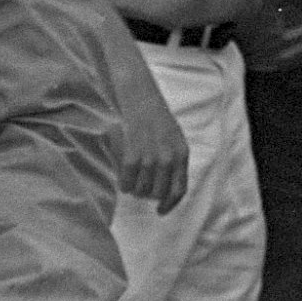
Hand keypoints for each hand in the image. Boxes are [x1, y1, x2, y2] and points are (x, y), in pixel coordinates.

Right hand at [110, 46, 189, 213]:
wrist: (136, 89)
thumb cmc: (150, 109)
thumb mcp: (171, 134)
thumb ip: (171, 155)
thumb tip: (161, 180)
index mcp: (180, 153)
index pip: (179, 189)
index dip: (170, 204)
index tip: (160, 211)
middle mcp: (168, 157)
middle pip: (158, 191)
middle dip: (147, 194)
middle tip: (138, 189)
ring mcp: (150, 156)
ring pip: (143, 189)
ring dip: (134, 189)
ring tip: (129, 183)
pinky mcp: (133, 153)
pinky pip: (128, 180)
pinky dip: (123, 183)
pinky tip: (121, 180)